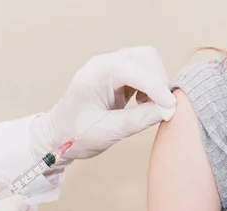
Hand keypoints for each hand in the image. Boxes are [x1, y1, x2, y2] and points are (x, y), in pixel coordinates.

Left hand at [30, 46, 175, 161]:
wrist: (56, 136)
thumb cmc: (74, 135)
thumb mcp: (107, 132)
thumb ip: (138, 120)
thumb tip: (168, 110)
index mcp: (96, 74)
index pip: (135, 70)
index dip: (156, 87)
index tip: (170, 107)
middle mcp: (103, 63)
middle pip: (145, 58)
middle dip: (158, 82)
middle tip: (161, 109)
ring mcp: (109, 66)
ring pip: (147, 61)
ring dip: (156, 82)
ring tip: (149, 107)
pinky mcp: (116, 75)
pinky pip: (142, 70)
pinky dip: (150, 84)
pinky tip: (142, 103)